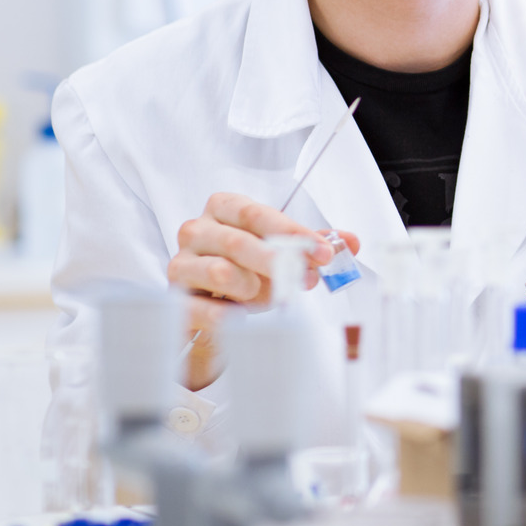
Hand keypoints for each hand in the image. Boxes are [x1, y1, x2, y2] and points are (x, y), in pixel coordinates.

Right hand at [168, 192, 358, 389]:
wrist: (212, 309)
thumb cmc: (247, 270)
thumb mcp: (282, 252)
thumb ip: (314, 244)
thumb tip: (351, 242)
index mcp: (223, 208)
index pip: (258, 214)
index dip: (293, 233)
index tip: (323, 252)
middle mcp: (196, 230)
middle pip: (239, 241)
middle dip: (280, 261)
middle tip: (307, 278)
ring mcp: (181, 263)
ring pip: (221, 273)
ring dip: (253, 289)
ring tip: (265, 296)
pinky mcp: (174, 298)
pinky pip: (202, 308)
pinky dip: (228, 315)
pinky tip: (240, 318)